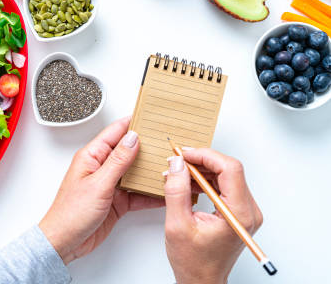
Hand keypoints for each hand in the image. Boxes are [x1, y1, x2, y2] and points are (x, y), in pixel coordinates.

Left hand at [39, 117, 163, 263]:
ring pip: (136, 172)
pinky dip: (151, 193)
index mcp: (92, 157)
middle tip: (168, 142)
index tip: (150, 116)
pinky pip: (138, 193)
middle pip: (129, 151)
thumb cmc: (70, 214)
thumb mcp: (98, 184)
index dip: (132, 123)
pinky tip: (164, 191)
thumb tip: (132, 138)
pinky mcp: (117, 201)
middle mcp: (101, 167)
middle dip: (148, 147)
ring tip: (171, 165)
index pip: (115, 133)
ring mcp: (110, 184)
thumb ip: (117, 161)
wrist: (66, 242)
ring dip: (151, 171)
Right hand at [164, 148, 263, 283]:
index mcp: (239, 214)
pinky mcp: (237, 211)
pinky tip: (186, 183)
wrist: (202, 281)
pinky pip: (223, 185)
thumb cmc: (194, 262)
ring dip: (200, 170)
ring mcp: (244, 211)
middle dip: (201, 161)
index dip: (205, 156)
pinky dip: (204, 180)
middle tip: (177, 160)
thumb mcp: (178, 225)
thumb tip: (177, 164)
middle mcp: (248, 211)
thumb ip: (177, 191)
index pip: (229, 169)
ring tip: (178, 173)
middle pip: (229, 169)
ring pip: (225, 175)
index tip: (184, 154)